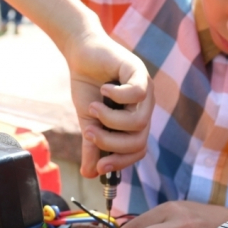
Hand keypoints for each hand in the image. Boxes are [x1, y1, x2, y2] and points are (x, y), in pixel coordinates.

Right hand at [65, 32, 153, 177]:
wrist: (81, 53)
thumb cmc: (88, 86)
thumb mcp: (88, 121)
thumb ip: (92, 146)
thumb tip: (89, 174)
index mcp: (135, 120)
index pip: (137, 150)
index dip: (120, 162)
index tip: (99, 166)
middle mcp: (145, 106)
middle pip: (139, 140)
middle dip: (111, 142)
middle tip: (90, 132)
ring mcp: (145, 89)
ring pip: (138, 121)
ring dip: (110, 120)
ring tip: (93, 108)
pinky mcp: (138, 70)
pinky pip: (137, 93)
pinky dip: (117, 96)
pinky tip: (103, 90)